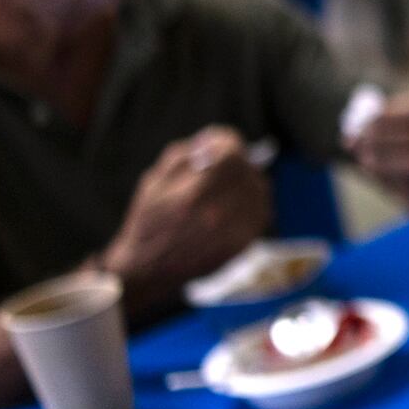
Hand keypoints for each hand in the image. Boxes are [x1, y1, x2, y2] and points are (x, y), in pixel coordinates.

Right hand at [101, 127, 269, 310]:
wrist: (147, 269)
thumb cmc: (148, 221)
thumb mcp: (155, 180)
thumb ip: (185, 154)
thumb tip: (214, 139)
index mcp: (196, 192)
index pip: (231, 152)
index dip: (225, 141)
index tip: (219, 142)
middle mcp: (220, 211)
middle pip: (248, 170)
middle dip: (236, 161)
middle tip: (223, 163)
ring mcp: (234, 230)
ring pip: (259, 191)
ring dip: (247, 181)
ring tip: (229, 184)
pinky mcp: (242, 245)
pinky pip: (261, 213)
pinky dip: (253, 203)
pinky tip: (236, 204)